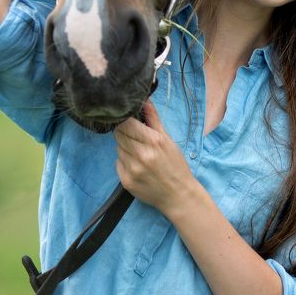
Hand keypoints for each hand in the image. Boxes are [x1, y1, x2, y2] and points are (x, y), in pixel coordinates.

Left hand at [114, 101, 196, 216]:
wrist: (178, 195)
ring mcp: (132, 169)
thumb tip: (144, 99)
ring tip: (139, 154)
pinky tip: (137, 166)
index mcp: (153, 142)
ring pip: (118, 148)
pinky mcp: (126, 181)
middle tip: (136, 138)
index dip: (125, 120)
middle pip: (118, 134)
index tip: (129, 121)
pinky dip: (124, 162)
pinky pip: (118, 163)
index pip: (126, 123)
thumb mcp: (168, 140)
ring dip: (125, 148)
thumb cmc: (175, 165)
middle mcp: (140, 155)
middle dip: (125, 133)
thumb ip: (153, 119)